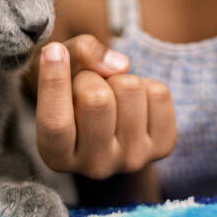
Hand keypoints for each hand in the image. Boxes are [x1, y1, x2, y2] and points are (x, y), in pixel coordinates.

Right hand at [34, 35, 176, 179]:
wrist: (106, 124)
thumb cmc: (72, 92)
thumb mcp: (61, 69)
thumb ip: (78, 54)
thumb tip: (122, 65)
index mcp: (56, 156)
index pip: (56, 122)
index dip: (54, 82)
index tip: (53, 50)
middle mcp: (95, 166)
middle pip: (96, 98)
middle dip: (90, 76)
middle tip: (86, 84)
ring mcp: (132, 159)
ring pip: (129, 88)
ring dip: (118, 78)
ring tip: (110, 93)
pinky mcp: (163, 146)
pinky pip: (158, 93)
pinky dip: (145, 84)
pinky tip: (132, 102)